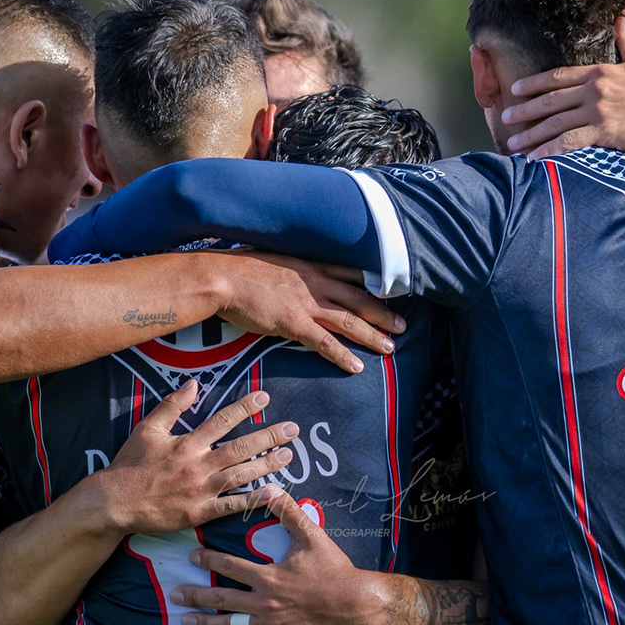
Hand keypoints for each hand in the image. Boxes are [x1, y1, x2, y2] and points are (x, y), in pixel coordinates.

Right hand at [93, 381, 296, 533]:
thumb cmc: (130, 465)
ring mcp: (201, 490)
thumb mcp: (148, 429)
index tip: (265, 398)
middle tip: (293, 429)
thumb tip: (193, 384)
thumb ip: (172, 406)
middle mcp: (198, 464)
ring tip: (289, 455)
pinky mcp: (200, 513)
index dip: (245, 408)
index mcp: (187, 443)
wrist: (114, 501)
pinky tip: (274, 494)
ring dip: (267, 464)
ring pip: (241, 475)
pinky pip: (232, 506)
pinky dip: (253, 500)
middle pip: (240, 447)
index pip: (222, 420)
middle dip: (269, 436)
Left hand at [171, 490, 375, 624]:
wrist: (356, 605)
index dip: (208, 561)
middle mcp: (264, 602)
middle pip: (221, 599)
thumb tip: (270, 488)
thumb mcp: (312, 536)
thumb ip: (288, 512)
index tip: (192, 558)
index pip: (228, 567)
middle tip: (175, 593)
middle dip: (195, 595)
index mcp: (268, 576)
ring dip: (206, 623)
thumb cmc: (334, 570)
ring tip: (186, 620)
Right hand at [214, 251, 405, 374]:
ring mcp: (306, 303)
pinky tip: (357, 367)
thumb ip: (289, 268)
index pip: (350, 274)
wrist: (222, 277)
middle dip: (383, 313)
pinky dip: (343, 355)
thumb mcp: (272, 258)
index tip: (390, 292)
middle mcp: (315, 283)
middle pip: (358, 299)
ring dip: (373, 335)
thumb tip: (290, 274)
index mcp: (311, 266)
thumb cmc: (240, 268)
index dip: (372, 284)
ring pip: (349, 321)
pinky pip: (325, 343)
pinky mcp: (294, 323)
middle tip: (402, 325)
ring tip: (390, 347)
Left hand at [499, 11, 624, 215]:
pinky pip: (568, 142)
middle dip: (524, 109)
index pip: (558, 76)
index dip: (534, 83)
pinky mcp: (604, 131)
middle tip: (505, 117)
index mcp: (600, 72)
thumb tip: (624, 12)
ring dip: (531, 133)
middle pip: (550, 99)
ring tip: (513, 142)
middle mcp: (595, 89)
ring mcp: (598, 110)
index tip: (516, 89)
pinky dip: (548, 150)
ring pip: (555, 122)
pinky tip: (534, 158)